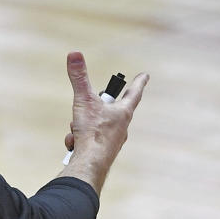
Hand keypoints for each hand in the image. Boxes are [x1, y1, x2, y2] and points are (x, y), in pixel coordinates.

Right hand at [62, 51, 148, 192]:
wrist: (90, 164)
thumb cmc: (92, 132)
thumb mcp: (83, 100)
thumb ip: (79, 77)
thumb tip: (74, 54)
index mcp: (123, 112)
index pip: (134, 92)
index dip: (139, 82)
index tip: (145, 76)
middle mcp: (122, 126)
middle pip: (111, 109)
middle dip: (96, 107)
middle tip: (86, 107)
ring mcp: (113, 140)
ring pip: (96, 124)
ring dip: (82, 125)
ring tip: (77, 131)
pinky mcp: (103, 151)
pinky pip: (89, 138)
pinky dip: (79, 138)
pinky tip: (75, 143)